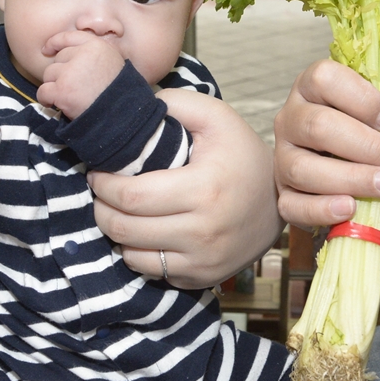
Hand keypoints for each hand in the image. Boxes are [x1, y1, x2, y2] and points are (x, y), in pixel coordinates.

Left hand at [36, 31, 124, 118]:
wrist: (121, 113)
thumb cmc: (117, 91)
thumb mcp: (112, 62)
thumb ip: (94, 53)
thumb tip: (69, 51)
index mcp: (96, 45)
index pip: (67, 37)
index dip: (54, 43)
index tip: (47, 50)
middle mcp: (82, 55)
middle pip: (58, 59)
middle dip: (61, 73)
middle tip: (74, 87)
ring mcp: (70, 72)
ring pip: (49, 74)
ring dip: (54, 86)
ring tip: (70, 96)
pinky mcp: (62, 90)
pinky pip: (43, 91)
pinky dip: (46, 99)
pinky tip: (55, 104)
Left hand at [89, 88, 279, 288]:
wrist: (281, 201)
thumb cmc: (242, 154)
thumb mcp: (216, 116)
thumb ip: (174, 102)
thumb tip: (134, 105)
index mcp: (203, 190)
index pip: (130, 196)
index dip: (103, 185)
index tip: (98, 172)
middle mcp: (203, 232)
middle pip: (124, 229)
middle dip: (101, 208)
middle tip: (101, 192)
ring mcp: (203, 260)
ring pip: (131, 255)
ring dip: (116, 233)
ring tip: (119, 211)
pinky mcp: (202, 278)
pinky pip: (151, 271)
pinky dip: (137, 252)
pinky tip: (144, 231)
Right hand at [273, 59, 379, 226]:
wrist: (368, 162)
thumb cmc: (376, 126)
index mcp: (312, 86)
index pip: (324, 79)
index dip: (363, 100)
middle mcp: (290, 118)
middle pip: (317, 126)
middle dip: (366, 147)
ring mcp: (283, 158)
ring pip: (304, 169)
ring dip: (352, 179)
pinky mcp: (284, 195)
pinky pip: (292, 206)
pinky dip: (321, 210)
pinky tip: (351, 208)